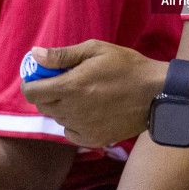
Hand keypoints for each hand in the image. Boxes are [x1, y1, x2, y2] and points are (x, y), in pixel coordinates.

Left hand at [21, 41, 166, 147]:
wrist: (157, 93)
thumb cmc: (127, 66)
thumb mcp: (95, 50)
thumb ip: (62, 55)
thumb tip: (34, 55)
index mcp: (70, 87)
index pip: (32, 93)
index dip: (32, 84)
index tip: (40, 77)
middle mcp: (72, 110)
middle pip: (43, 106)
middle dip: (48, 93)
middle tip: (65, 82)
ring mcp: (83, 128)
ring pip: (58, 118)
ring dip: (63, 107)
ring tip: (84, 94)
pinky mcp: (94, 139)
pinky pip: (71, 132)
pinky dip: (74, 123)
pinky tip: (90, 111)